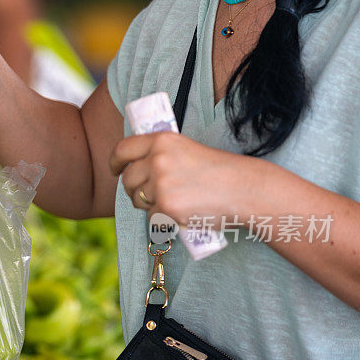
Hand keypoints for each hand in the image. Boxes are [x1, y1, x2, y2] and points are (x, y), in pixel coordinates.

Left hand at [109, 132, 257, 227]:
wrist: (244, 189)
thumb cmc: (219, 171)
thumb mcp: (186, 150)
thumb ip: (161, 155)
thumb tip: (134, 168)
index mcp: (161, 141)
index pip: (123, 149)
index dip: (115, 162)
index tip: (115, 170)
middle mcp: (157, 160)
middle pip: (127, 180)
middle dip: (135, 189)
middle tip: (153, 193)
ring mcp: (160, 184)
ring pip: (138, 200)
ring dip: (149, 204)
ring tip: (175, 200)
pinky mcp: (166, 207)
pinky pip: (151, 217)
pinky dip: (163, 218)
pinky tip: (182, 212)